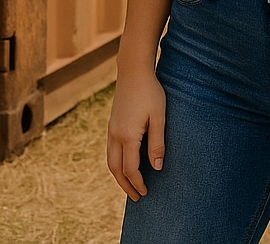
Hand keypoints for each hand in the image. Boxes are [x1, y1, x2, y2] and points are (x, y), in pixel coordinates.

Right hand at [107, 69, 165, 200]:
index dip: (138, 183)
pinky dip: (116, 163)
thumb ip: (157, 144)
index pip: (130, 169)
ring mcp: (111, 129)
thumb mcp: (159, 117)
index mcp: (127, 136)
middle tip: (136, 197)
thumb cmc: (150, 92)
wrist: (133, 71)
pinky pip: (110, 150)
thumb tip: (157, 168)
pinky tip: (125, 165)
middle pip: (115, 169)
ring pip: (110, 160)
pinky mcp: (111, 124)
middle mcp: (115, 135)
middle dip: (125, 185)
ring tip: (129, 186)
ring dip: (118, 176)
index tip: (146, 192)